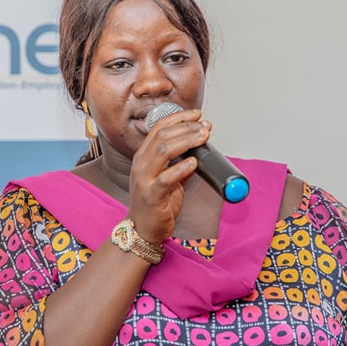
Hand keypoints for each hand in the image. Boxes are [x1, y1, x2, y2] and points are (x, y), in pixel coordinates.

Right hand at [127, 108, 210, 244]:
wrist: (142, 230)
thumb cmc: (155, 205)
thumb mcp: (168, 180)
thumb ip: (179, 165)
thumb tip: (197, 153)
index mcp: (143, 157)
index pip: (158, 128)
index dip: (178, 118)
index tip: (197, 115)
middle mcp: (140, 164)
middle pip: (163, 135)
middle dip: (187, 127)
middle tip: (205, 127)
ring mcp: (144, 179)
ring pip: (163, 150)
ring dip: (186, 141)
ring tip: (203, 138)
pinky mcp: (151, 195)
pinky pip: (166, 177)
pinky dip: (181, 167)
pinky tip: (194, 163)